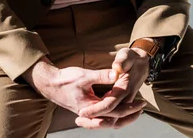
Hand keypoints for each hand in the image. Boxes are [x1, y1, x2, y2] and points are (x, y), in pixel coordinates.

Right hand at [23, 57, 145, 128]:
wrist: (50, 84)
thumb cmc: (65, 79)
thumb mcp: (84, 75)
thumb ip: (101, 75)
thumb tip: (117, 73)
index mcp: (90, 108)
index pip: (114, 111)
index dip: (128, 107)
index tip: (140, 101)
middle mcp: (90, 114)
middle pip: (113, 119)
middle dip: (129, 114)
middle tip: (142, 106)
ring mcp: (89, 113)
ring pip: (109, 119)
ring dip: (122, 115)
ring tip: (135, 109)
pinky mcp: (88, 109)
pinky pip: (104, 115)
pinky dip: (114, 112)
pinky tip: (120, 106)